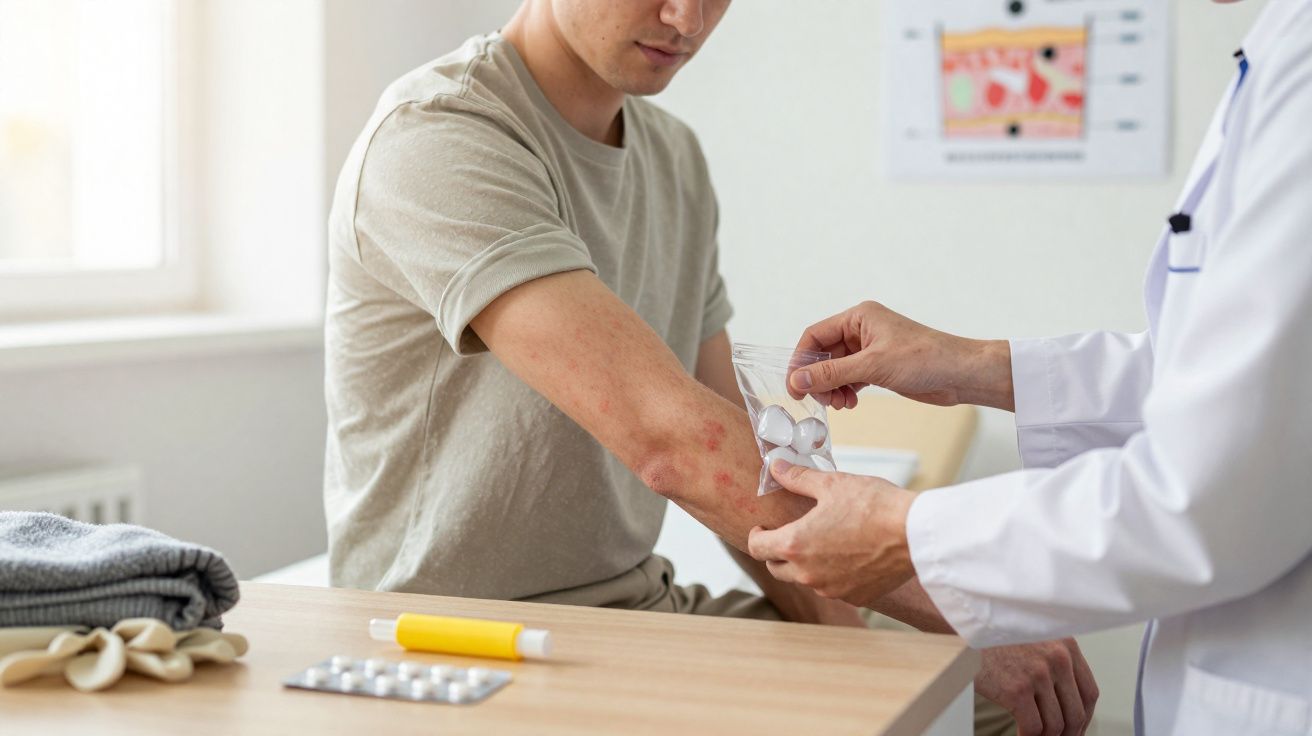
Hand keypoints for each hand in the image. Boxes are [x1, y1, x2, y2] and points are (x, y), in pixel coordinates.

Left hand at [746, 460, 916, 606]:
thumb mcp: (831, 483)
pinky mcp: (855, 597)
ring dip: (807, 565)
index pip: (758, 548)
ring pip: (806, 580)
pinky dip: (834, 575)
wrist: (914, 532)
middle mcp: (808, 574)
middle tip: (791, 534)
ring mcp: (831, 589)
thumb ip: (797, 479)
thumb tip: (776, 467)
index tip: (762, 528)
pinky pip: (834, 588)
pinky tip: (849, 556)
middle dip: (778, 552)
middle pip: (777, 568)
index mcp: (796, 545)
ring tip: (824, 542)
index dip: (757, 536)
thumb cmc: (872, 505)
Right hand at [787, 301, 1014, 411]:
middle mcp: (862, 330)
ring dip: (832, 388)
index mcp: (859, 317)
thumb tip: (798, 380)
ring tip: (840, 404)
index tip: (794, 385)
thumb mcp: (872, 366)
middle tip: (819, 400)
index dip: (801, 360)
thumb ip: (832, 373)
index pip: (815, 335)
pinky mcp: (879, 367)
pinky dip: (845, 391)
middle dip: (818, 378)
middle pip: (824, 354)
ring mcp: (870, 350)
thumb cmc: (926, 358)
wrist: (960, 374)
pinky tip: (849, 403)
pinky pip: (849, 379)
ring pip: (836, 369)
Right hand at [976, 640, 1099, 735]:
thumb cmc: (994, 635)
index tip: (1076, 727)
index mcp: (1066, 645)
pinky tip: (1021, 735)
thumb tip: (1065, 700)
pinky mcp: (1017, 690)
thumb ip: (1054, 660)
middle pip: (1076, 712)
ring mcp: (1038, 674)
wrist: (963, 629)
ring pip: (1055, 724)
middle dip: (1069, 734)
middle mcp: (1058, 658)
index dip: (1084, 717)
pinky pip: (1033, 728)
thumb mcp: (1035, 637)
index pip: (1089, 693)